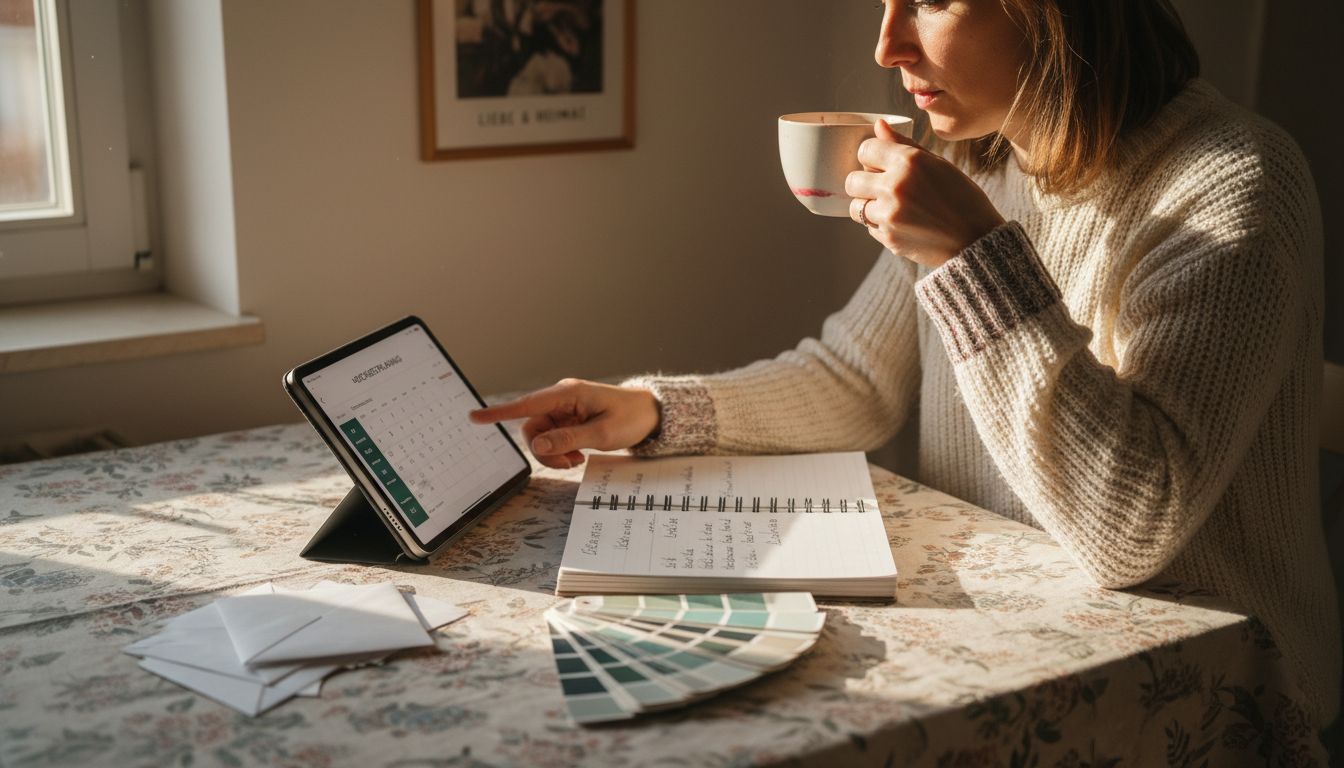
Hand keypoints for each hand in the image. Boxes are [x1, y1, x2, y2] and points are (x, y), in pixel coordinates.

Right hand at [468, 379, 659, 468]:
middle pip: (532, 427)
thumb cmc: (630, 418)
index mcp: (568, 394)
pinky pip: (552, 438)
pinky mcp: (568, 419)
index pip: (527, 404)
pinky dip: (561, 451)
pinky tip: (578, 454)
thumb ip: (568, 440)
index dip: (500, 413)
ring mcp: (564, 409)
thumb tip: (537, 446)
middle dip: (545, 450)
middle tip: (570, 462)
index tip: (475, 417)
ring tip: (577, 459)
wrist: (650, 415)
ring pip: (541, 436)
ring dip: (554, 453)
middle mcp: (561, 398)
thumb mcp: (602, 434)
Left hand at [846, 120, 1004, 267]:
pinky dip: (879, 225)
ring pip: (856, 207)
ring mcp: (889, 215)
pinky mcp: (888, 238)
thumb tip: (879, 126)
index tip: (879, 162)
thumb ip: (904, 145)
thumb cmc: (962, 199)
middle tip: (882, 187)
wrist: (976, 240)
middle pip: (852, 180)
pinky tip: (903, 222)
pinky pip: (869, 227)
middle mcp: (894, 187)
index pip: (865, 150)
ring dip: (869, 206)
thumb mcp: (939, 165)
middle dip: (863, 182)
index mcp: (909, 162)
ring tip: (893, 207)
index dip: (871, 155)